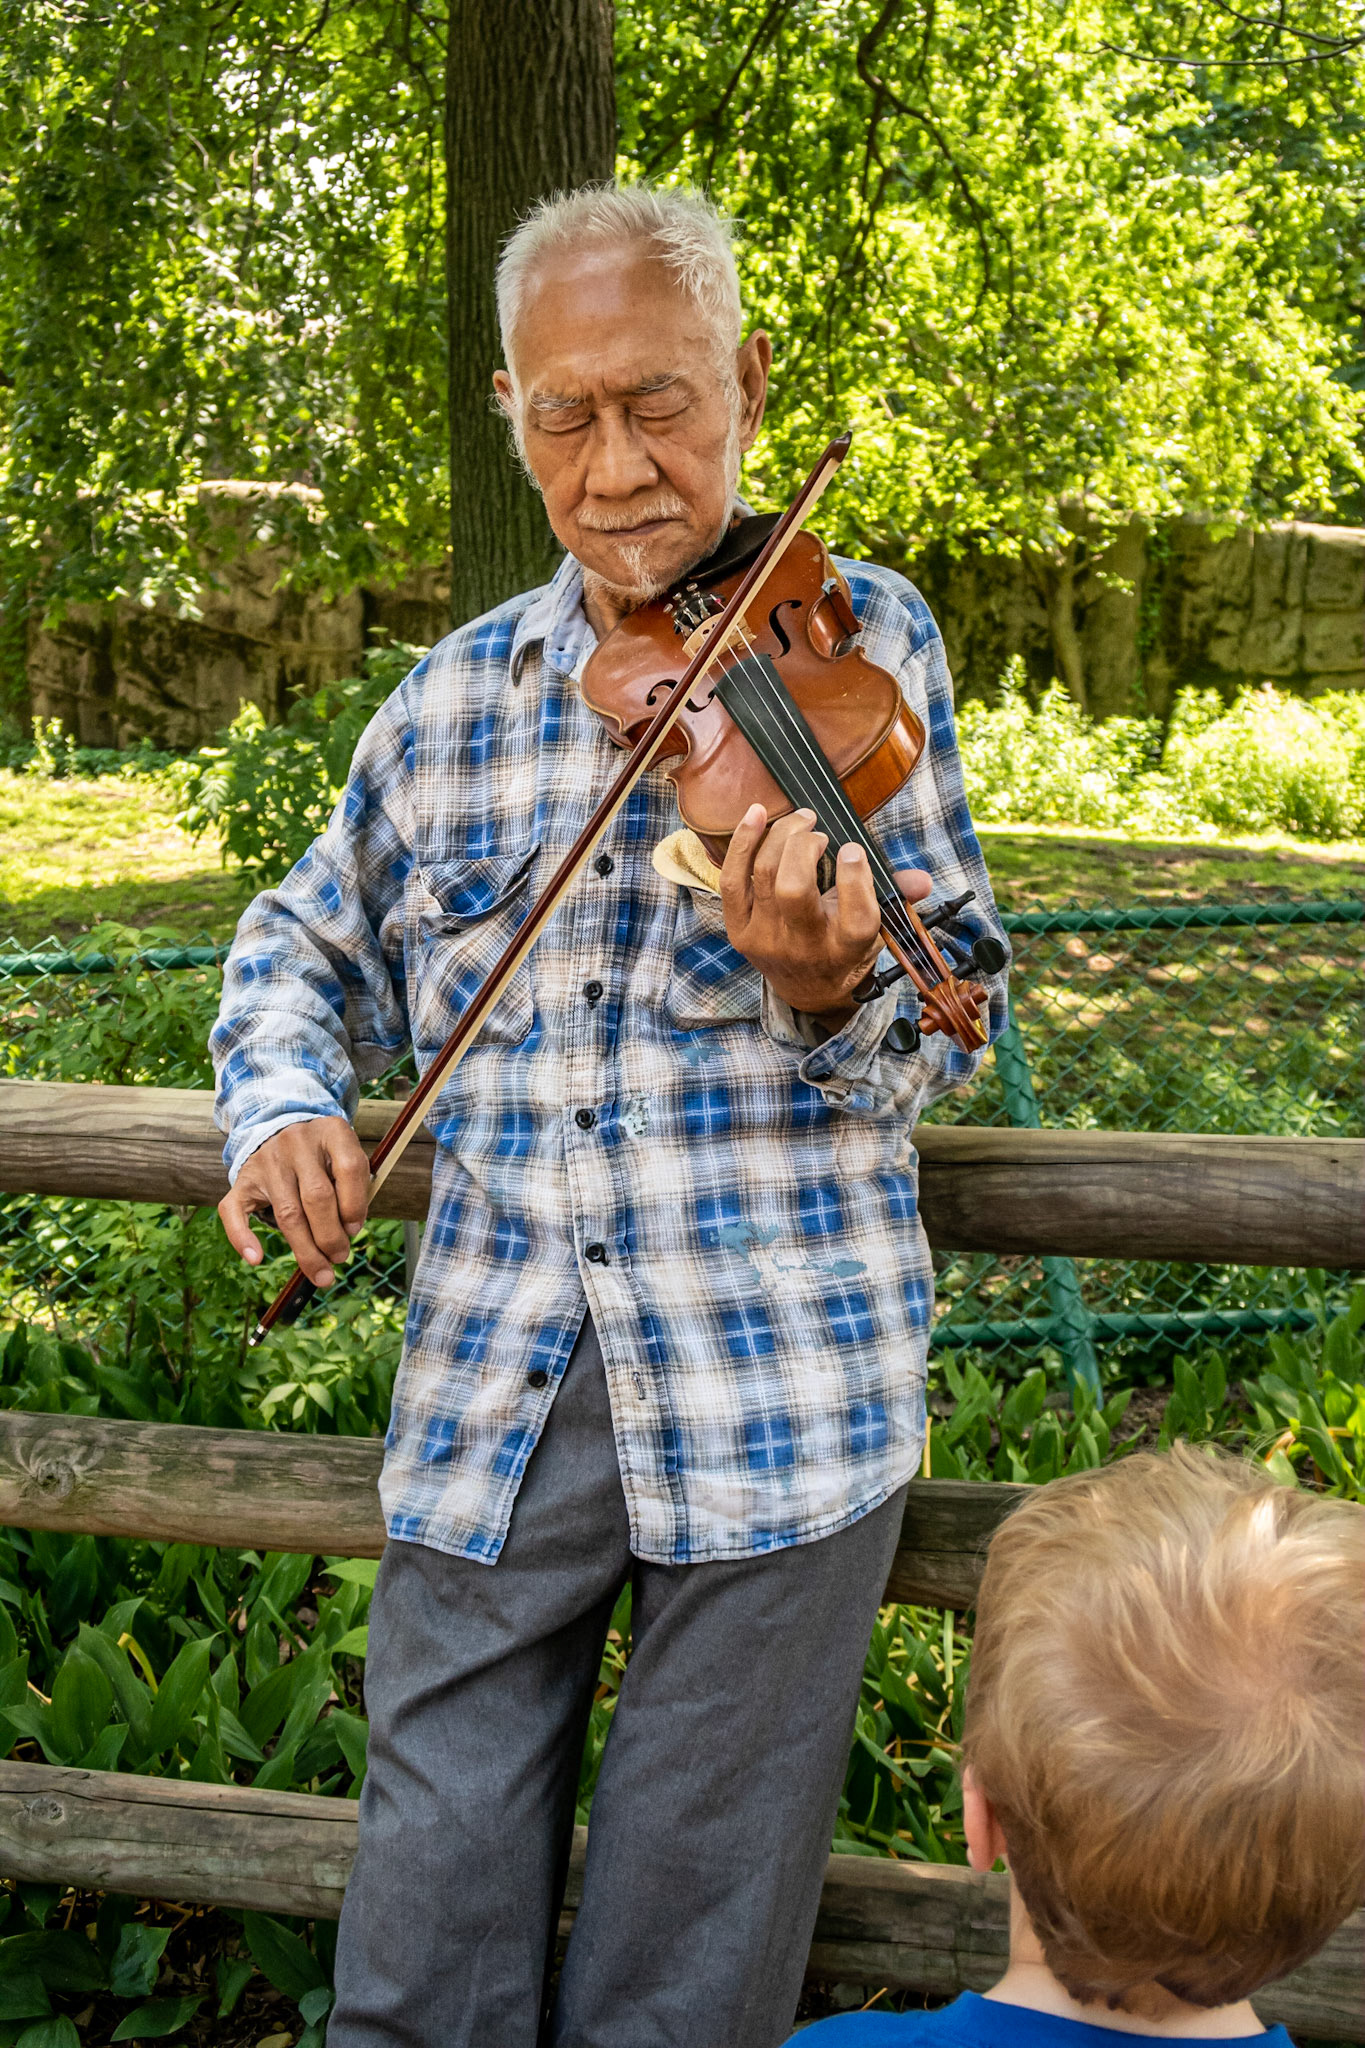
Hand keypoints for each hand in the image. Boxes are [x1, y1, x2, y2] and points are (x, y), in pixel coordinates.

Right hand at [218, 1116, 370, 1288]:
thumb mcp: (345, 1156)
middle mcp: (297, 1142)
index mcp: (331, 1132)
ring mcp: (267, 1160)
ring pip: (288, 1212)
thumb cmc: (323, 1154)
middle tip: (340, 1258)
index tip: (355, 1230)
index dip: (356, 1205)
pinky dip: (242, 1238)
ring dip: (306, 1249)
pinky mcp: (243, 1178)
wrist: (281, 1127)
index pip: (349, 1168)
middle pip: (317, 1197)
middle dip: (331, 1237)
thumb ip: (352, 1188)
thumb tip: (347, 1234)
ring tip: (322, 1272)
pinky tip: (255, 1259)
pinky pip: (235, 1211)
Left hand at [720, 804, 931, 1021]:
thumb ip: (897, 898)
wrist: (807, 990)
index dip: (856, 879)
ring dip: (781, 835)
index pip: (856, 919)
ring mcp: (766, 939)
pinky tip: (756, 815)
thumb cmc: (843, 947)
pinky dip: (743, 842)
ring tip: (801, 821)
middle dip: (804, 847)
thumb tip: (923, 881)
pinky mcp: (739, 930)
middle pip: (794, 890)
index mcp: (846, 949)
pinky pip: (733, 880)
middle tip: (819, 831)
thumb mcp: (877, 929)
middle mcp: (804, 947)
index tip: (854, 850)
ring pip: (764, 876)